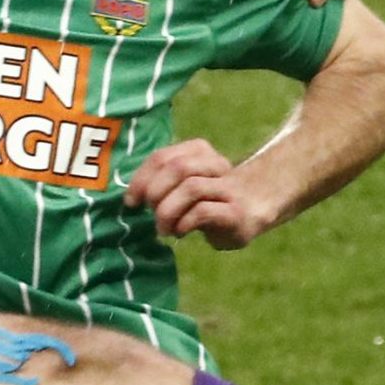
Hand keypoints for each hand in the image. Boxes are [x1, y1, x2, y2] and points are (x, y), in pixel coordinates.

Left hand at [124, 138, 279, 249]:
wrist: (252, 211)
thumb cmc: (208, 200)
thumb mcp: (183, 186)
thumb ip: (161, 182)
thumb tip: (131, 197)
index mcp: (199, 151)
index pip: (163, 156)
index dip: (142, 179)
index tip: (132, 201)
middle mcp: (216, 164)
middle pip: (177, 167)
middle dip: (155, 192)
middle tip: (151, 213)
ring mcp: (228, 188)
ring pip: (191, 187)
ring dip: (168, 211)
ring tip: (163, 228)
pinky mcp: (235, 212)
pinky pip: (204, 211)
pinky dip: (184, 223)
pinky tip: (181, 232)